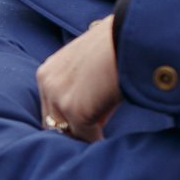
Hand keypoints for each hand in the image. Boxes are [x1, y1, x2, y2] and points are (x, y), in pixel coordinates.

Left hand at [37, 15, 120, 140]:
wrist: (132, 34)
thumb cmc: (120, 44)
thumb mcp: (91, 63)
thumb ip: (83, 86)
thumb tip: (93, 115)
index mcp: (48, 71)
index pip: (50, 107)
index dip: (68, 120)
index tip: (88, 127)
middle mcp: (47, 83)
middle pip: (53, 123)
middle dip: (73, 132)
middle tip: (93, 138)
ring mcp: (59, 97)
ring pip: (67, 132)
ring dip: (84, 138)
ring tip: (100, 144)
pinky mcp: (74, 110)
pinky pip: (85, 137)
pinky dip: (98, 142)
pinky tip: (109, 143)